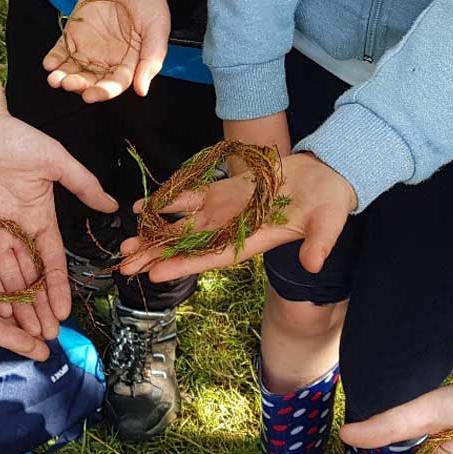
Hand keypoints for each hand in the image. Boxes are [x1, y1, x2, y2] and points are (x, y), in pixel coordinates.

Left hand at [0, 114, 116, 338]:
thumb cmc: (14, 139)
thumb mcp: (55, 161)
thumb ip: (82, 185)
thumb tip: (113, 206)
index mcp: (39, 217)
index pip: (51, 261)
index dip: (57, 287)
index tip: (65, 312)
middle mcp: (16, 230)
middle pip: (29, 277)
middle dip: (37, 306)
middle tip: (45, 336)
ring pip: (5, 277)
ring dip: (15, 305)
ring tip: (23, 333)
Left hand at [43, 0, 174, 100]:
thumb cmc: (149, 3)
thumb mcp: (157, 31)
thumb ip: (151, 61)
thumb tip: (142, 90)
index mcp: (127, 65)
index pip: (112, 85)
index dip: (101, 92)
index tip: (91, 95)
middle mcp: (105, 62)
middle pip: (89, 81)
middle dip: (78, 85)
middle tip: (69, 84)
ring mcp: (88, 50)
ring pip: (72, 71)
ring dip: (62, 77)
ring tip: (55, 79)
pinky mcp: (73, 36)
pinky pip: (60, 52)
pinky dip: (53, 59)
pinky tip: (49, 64)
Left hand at [117, 152, 353, 281]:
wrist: (326, 178)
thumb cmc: (329, 203)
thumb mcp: (329, 222)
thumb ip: (320, 243)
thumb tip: (315, 263)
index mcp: (251, 240)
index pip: (211, 257)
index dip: (182, 265)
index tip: (154, 275)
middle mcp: (231, 230)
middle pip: (186, 247)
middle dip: (155, 256)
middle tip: (123, 266)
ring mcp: (224, 211)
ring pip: (181, 226)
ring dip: (154, 233)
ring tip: (125, 244)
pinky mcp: (223, 191)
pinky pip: (188, 198)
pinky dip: (165, 201)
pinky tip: (141, 207)